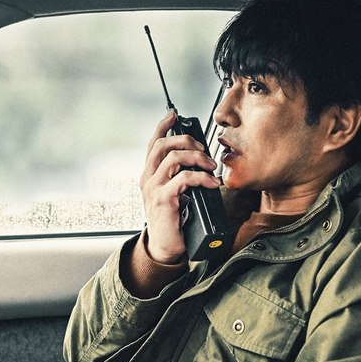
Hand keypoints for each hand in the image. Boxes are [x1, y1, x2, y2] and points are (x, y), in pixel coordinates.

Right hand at [139, 111, 219, 263]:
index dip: (163, 126)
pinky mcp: (164, 200)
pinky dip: (202, 177)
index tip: (174, 115)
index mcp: (149, 174)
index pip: (153, 143)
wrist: (165, 246)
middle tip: (203, 148)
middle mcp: (148, 178)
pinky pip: (184, 179)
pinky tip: (212, 183)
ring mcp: (154, 188)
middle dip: (186, 140)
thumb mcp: (174, 193)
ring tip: (211, 166)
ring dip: (197, 157)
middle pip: (163, 144)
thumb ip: (179, 176)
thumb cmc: (172, 220)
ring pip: (174, 158)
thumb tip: (199, 160)